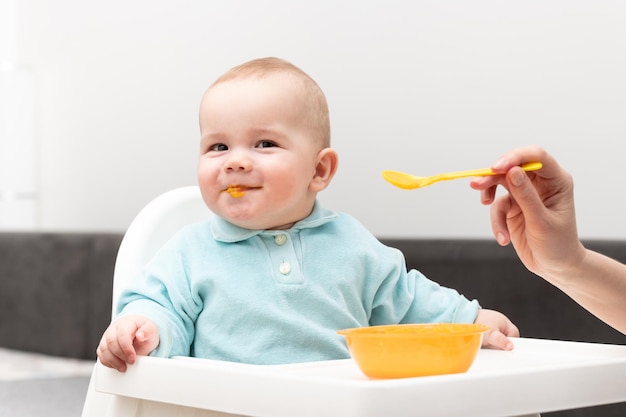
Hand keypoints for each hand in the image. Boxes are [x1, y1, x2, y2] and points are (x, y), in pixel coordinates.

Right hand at [96, 315, 158, 371]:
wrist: (139, 332)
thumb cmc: (144, 331)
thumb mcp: (151, 330)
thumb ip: (147, 332)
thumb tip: (141, 335)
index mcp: (126, 323)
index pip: (122, 334)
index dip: (126, 347)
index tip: (133, 356)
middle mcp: (114, 329)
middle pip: (111, 342)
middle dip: (120, 355)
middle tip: (130, 362)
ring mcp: (107, 337)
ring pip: (104, 349)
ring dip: (113, 361)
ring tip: (124, 367)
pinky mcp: (104, 346)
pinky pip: (101, 355)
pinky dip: (108, 362)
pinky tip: (117, 365)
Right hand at [469, 145, 584, 278]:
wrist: (555, 267)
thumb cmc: (557, 244)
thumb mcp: (541, 221)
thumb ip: (526, 195)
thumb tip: (512, 171)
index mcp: (556, 180)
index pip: (536, 157)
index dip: (515, 157)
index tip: (496, 168)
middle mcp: (541, 183)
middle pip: (513, 167)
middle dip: (494, 175)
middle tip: (477, 184)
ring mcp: (525, 194)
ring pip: (501, 182)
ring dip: (489, 192)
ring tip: (484, 202)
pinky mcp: (513, 206)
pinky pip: (497, 205)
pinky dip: (496, 221)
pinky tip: (502, 237)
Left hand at [474, 309, 518, 349]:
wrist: (461, 317)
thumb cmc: (477, 323)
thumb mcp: (491, 335)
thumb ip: (501, 341)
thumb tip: (510, 346)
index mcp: (504, 321)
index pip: (514, 335)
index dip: (510, 343)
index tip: (505, 349)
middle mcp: (498, 321)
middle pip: (505, 337)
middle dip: (500, 344)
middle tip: (494, 347)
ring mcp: (490, 323)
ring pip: (496, 338)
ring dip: (492, 343)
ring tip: (485, 344)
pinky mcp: (483, 327)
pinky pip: (488, 336)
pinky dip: (485, 340)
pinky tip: (481, 342)